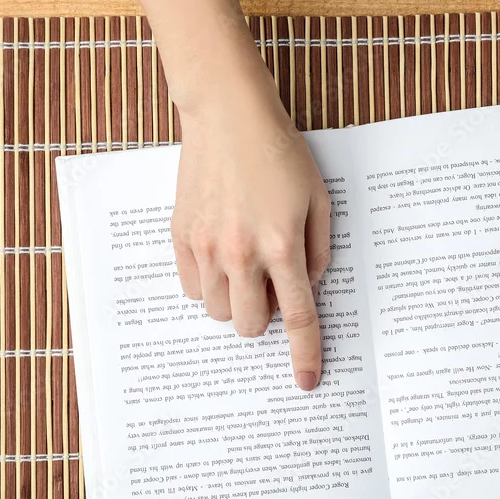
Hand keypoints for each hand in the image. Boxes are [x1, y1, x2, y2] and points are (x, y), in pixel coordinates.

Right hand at [171, 83, 330, 390]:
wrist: (228, 115)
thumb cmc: (280, 153)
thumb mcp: (319, 200)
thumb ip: (317, 253)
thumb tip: (305, 290)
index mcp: (282, 245)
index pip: (297, 317)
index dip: (305, 353)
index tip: (308, 383)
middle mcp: (241, 253)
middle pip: (249, 326)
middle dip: (263, 316)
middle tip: (271, 283)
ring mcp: (205, 246)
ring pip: (218, 312)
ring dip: (236, 300)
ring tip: (244, 261)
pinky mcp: (180, 236)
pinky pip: (192, 290)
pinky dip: (210, 285)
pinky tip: (221, 254)